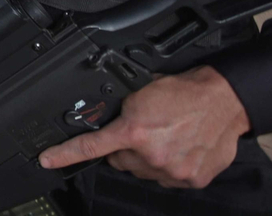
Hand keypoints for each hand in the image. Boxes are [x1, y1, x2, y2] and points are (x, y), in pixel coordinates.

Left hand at [37, 66, 248, 188]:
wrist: (224, 100)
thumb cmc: (185, 91)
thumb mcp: (142, 91)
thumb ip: (121, 109)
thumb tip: (103, 119)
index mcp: (134, 131)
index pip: (91, 146)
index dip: (64, 154)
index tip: (47, 160)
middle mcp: (151, 155)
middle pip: (119, 160)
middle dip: (125, 148)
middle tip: (143, 131)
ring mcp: (171, 171)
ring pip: (143, 170)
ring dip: (147, 158)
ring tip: (166, 136)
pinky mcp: (190, 179)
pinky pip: (167, 178)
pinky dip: (169, 165)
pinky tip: (179, 147)